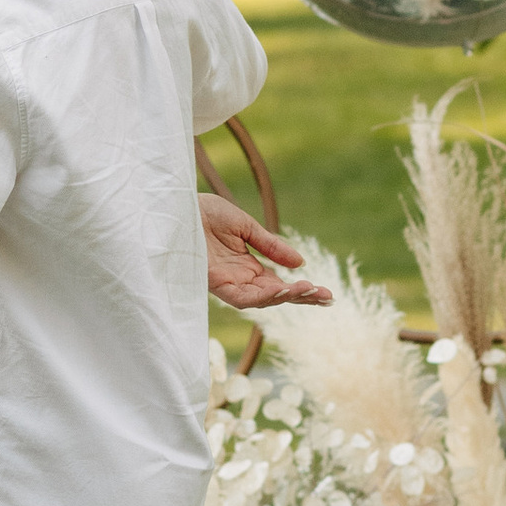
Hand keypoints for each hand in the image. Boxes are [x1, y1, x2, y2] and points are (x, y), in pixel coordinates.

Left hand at [201, 198, 330, 312]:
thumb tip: (300, 262)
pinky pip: (241, 297)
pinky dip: (263, 296)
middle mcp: (238, 279)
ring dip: (286, 297)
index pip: (279, 284)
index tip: (326, 292)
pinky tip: (281, 289)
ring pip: (261, 300)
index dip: (302, 289)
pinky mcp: (213, 283)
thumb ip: (270, 245)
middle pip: (275, 296)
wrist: (177, 205)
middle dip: (302, 298)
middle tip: (328, 299)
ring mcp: (226, 283)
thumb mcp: (245, 226)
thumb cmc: (204, 213)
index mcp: (247, 266)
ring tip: (309, 290)